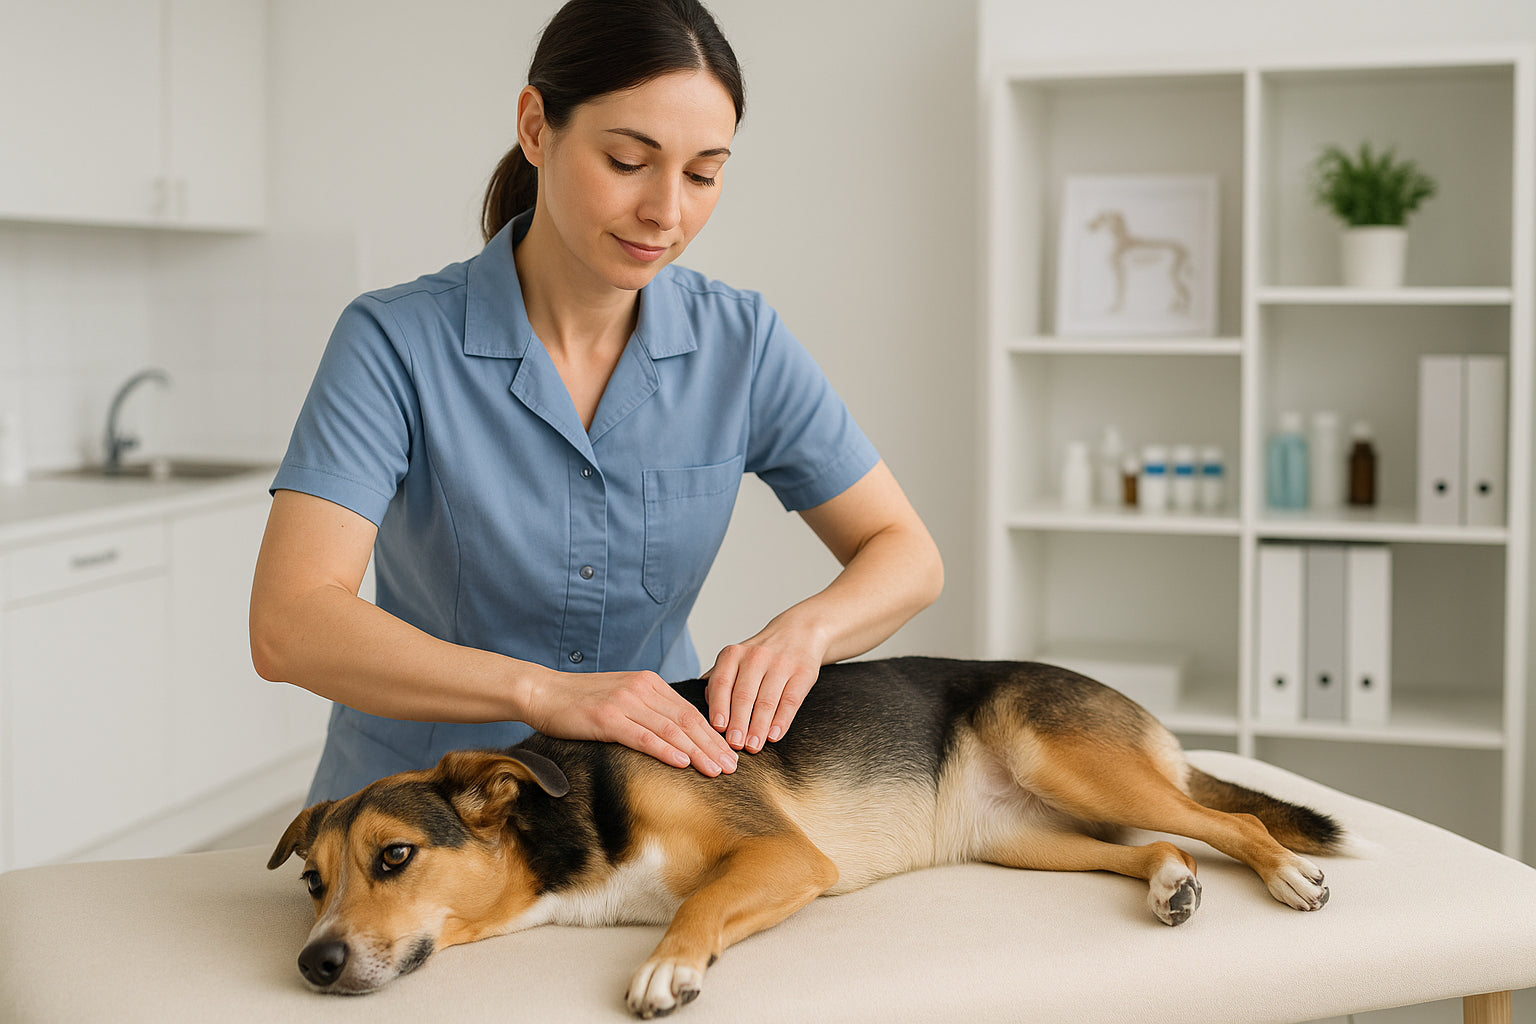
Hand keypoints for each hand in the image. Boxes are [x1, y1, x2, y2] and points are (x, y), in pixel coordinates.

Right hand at [521, 668, 736, 776]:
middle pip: (687, 721)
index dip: (712, 734)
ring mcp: (625, 702)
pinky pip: (643, 736)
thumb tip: (676, 736)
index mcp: (649, 683)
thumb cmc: (581, 701)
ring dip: (697, 752)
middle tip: (733, 767)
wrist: (543, 692)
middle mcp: (642, 689)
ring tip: (716, 770)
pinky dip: (666, 750)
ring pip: (671, 730)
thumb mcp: (622, 698)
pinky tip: (682, 762)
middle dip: (713, 746)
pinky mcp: (607, 718)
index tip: (729, 753)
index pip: (690, 711)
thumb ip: (648, 709)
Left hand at [704, 633, 823, 753]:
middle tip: (734, 745)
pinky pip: (790, 701)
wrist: (799, 632)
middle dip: (738, 723)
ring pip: (766, 701)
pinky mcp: (802, 673)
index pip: (721, 683)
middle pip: (744, 695)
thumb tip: (703, 709)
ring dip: (758, 727)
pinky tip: (774, 736)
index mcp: (733, 654)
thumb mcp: (736, 658)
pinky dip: (781, 721)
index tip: (718, 729)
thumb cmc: (761, 655)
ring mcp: (780, 664)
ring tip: (753, 746)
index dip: (719, 707)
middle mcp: (755, 656)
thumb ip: (719, 681)